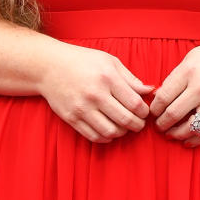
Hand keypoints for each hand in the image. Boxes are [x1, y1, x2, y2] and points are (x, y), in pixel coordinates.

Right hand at [39, 43, 153, 143]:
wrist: (49, 66)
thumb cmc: (83, 61)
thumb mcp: (109, 62)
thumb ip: (131, 78)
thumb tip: (150, 91)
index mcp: (107, 78)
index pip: (135, 103)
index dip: (144, 112)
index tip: (144, 112)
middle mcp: (95, 94)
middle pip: (125, 120)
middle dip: (137, 125)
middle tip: (138, 123)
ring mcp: (82, 108)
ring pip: (111, 132)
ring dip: (122, 133)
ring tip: (124, 126)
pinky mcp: (71, 118)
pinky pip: (94, 136)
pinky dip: (106, 138)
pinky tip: (109, 130)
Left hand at [149, 39, 199, 145]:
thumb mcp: (193, 57)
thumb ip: (176, 76)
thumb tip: (158, 96)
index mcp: (189, 71)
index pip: (162, 97)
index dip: (154, 109)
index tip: (153, 112)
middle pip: (172, 114)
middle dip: (161, 125)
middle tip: (158, 126)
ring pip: (189, 128)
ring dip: (175, 135)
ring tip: (171, 134)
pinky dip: (194, 140)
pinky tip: (187, 140)